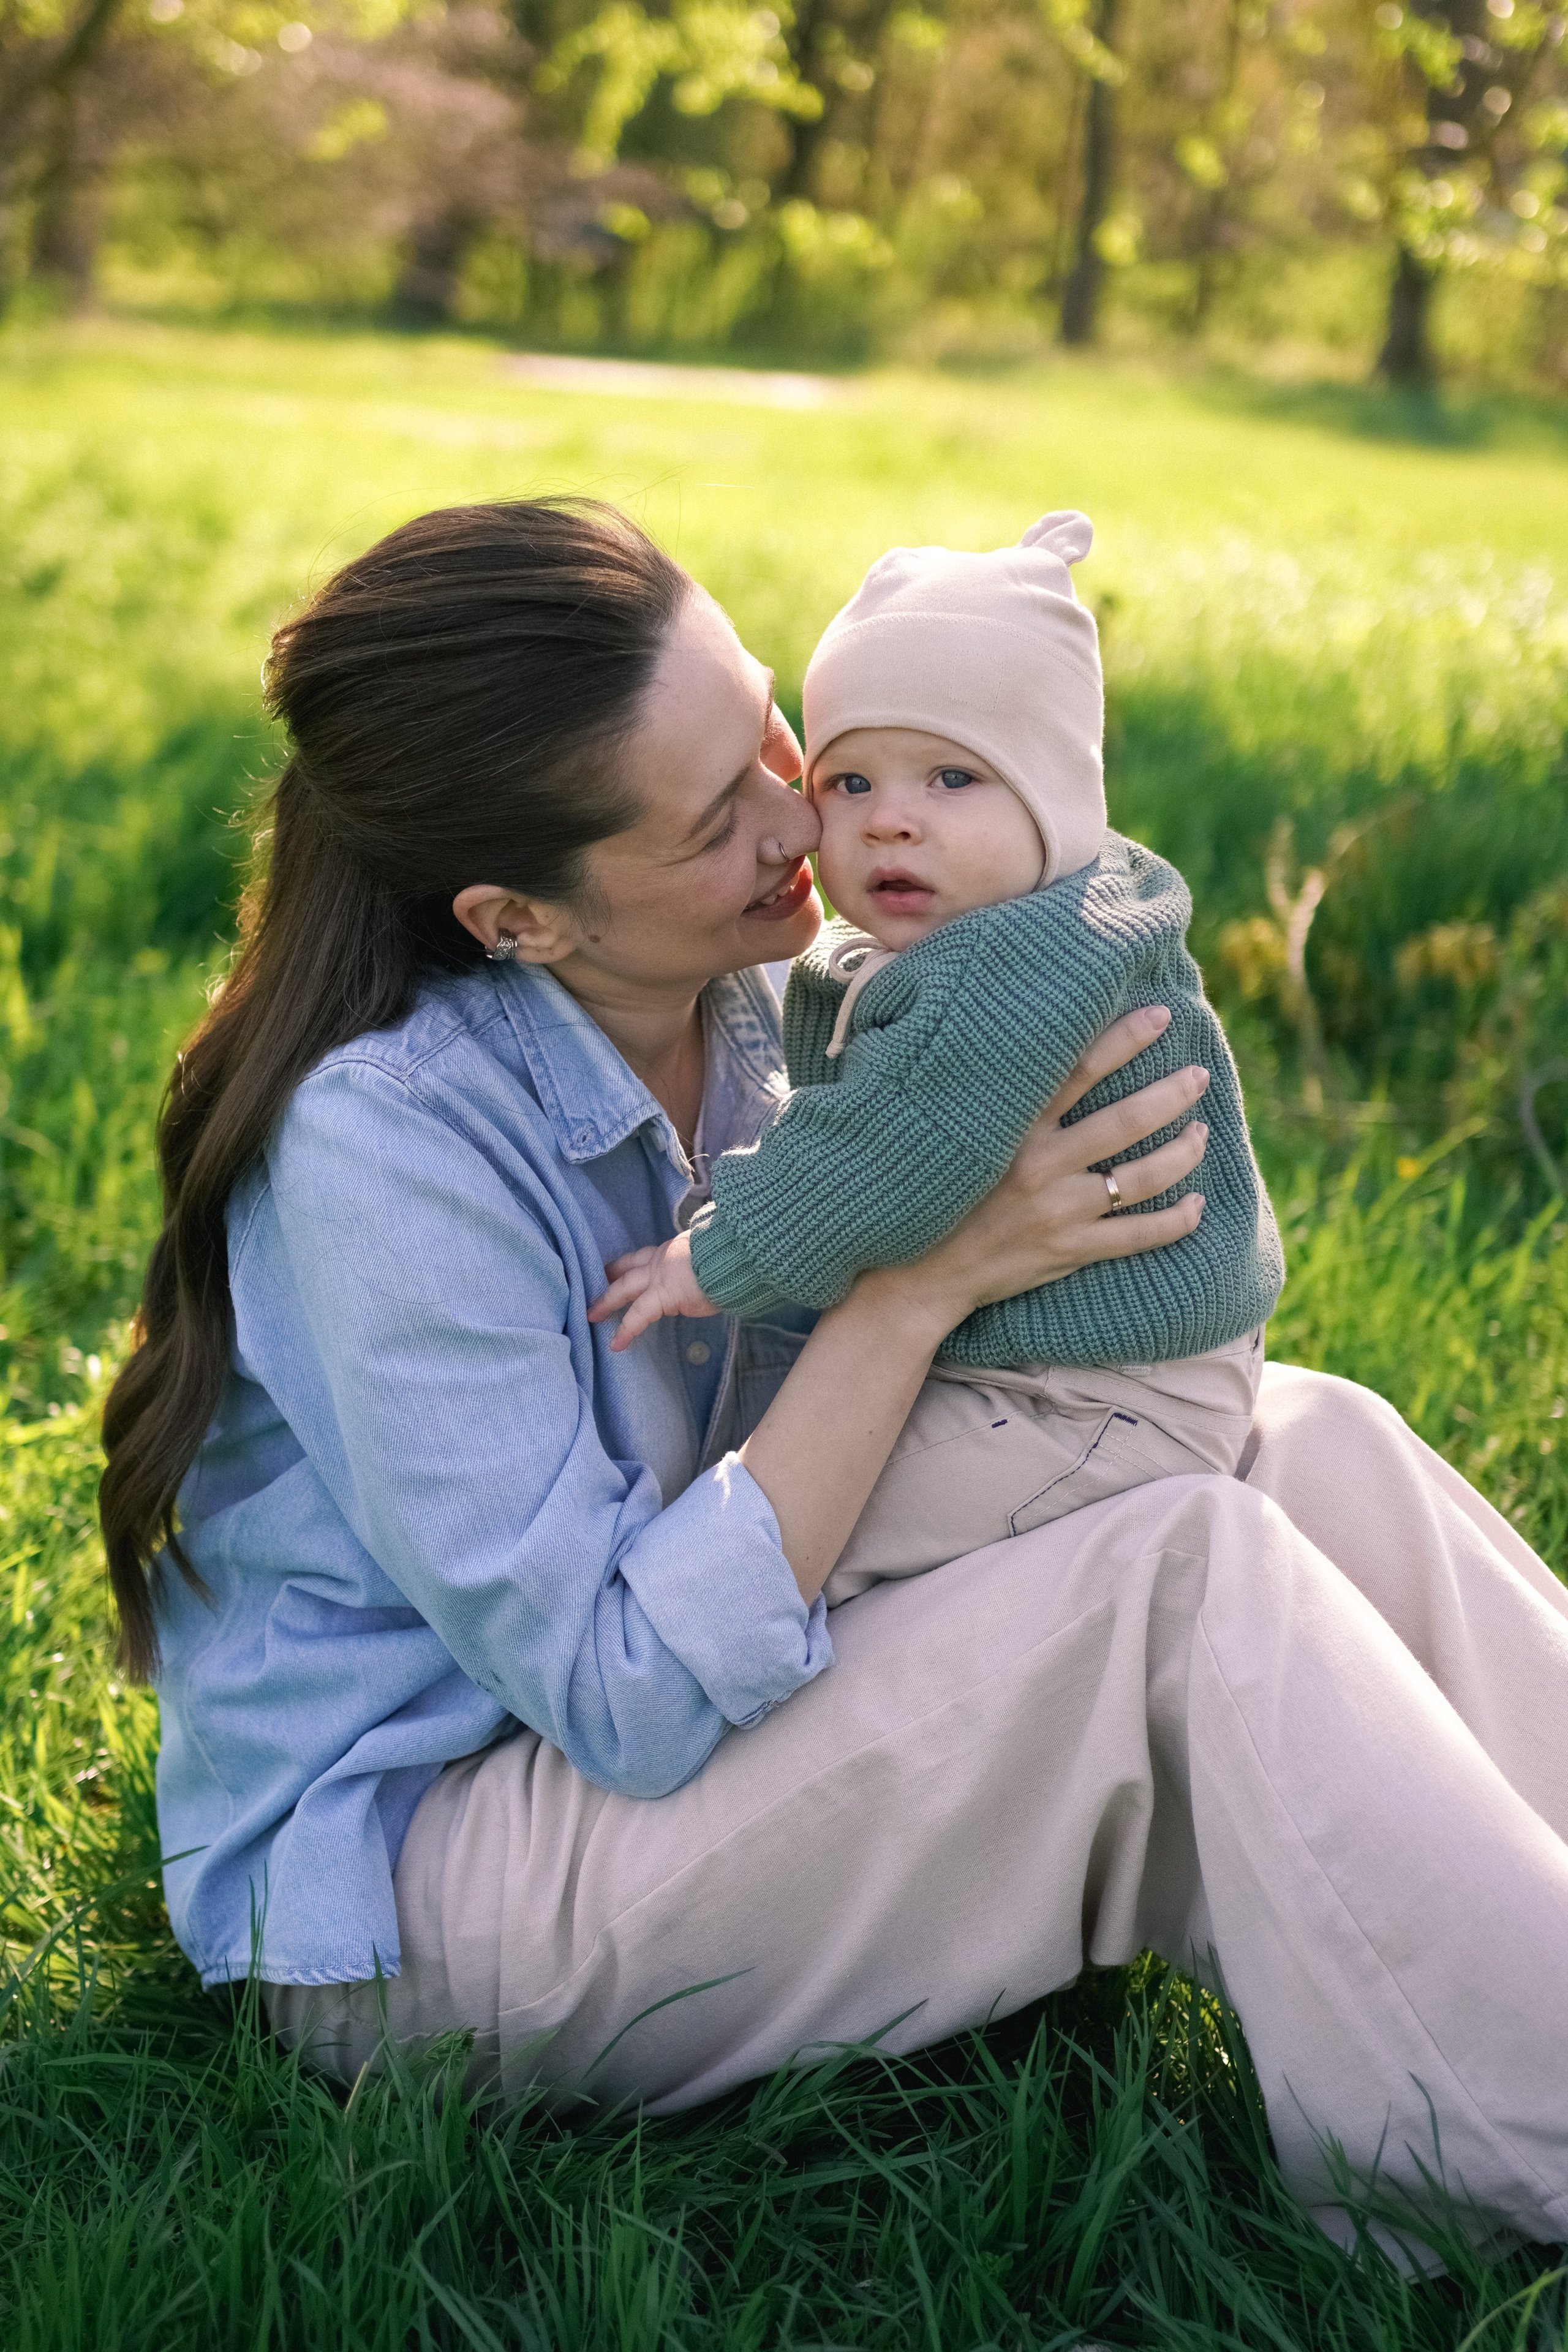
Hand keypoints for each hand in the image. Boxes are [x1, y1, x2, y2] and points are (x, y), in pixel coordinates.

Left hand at [589, 1229, 720, 1350]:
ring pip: (623, 1288)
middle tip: (592, 1292)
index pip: (641, 1258)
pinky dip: (626, 1330)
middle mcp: (660, 1260)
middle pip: (626, 1270)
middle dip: (607, 1281)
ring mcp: (659, 1276)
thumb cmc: (728, 1257)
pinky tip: (617, 1344)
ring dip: (606, 1302)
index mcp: (670, 1250)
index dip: (624, 1266)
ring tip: (591, 1316)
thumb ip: (694, 1263)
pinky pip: (638, 1315)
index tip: (611, 1272)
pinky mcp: (663, 1295)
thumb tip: (698, 1272)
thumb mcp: (707, 1254)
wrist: (733, 1257)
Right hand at [866, 1004, 1211, 1345]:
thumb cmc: (940, 1193)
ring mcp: (1059, 1211)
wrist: (920, 1275)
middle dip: (1171, 1094)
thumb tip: (1029, 1048)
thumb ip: (1000, 1100)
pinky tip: (1197, 1206)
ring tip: (1201, 1134)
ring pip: (1142, 1177)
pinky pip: (1138, 1236)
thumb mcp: (961, 1135)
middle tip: (1199, 1075)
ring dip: (1182, 1153)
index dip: (1123, 1039)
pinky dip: (1176, 1221)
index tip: (1160, 1015)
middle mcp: (1040, 1165)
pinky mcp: (1069, 1251)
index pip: (1078, 1070)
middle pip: (1125, 1121)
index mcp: (1013, 1128)